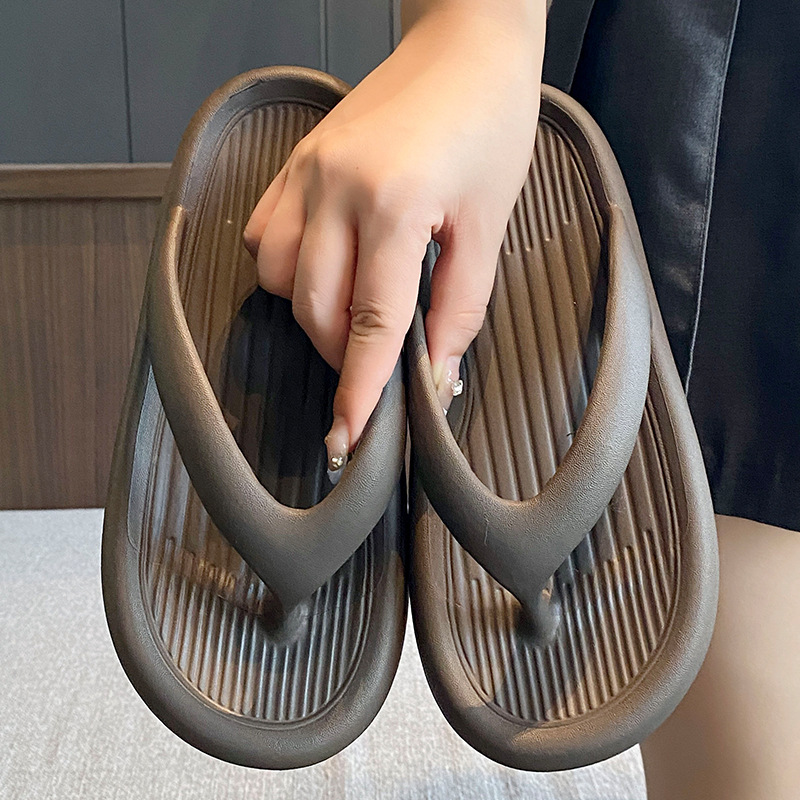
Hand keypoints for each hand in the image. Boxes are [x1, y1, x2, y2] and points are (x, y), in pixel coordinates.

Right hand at [244, 5, 544, 469]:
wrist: (465, 45)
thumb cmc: (490, 126)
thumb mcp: (489, 224)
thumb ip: (459, 308)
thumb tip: (436, 375)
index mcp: (393, 206)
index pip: (369, 324)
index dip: (358, 390)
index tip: (348, 437)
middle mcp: (335, 190)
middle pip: (314, 309)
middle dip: (342, 354)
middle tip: (377, 365)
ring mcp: (306, 173)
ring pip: (278, 277)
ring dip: (312, 314)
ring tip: (354, 313)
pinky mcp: (295, 163)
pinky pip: (265, 235)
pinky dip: (286, 270)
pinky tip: (323, 270)